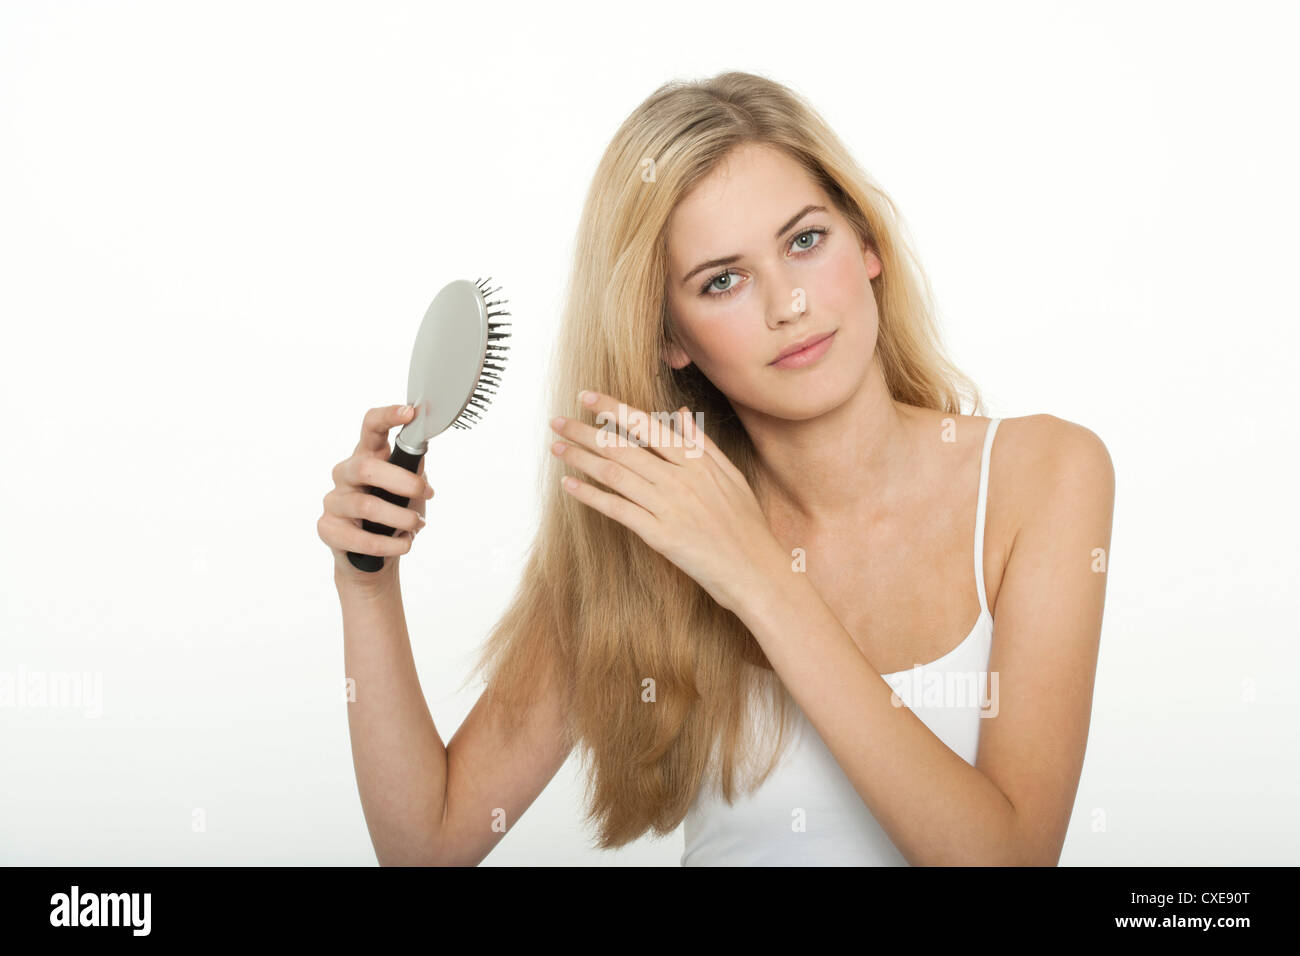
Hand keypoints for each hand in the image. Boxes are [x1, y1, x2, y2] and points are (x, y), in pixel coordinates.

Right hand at [318, 403, 434, 588]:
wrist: (372, 557)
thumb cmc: (391, 516)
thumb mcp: (408, 490)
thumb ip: (413, 469)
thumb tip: (421, 451)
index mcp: (367, 457)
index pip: (370, 428)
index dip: (387, 417)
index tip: (409, 413)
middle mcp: (346, 474)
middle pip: (367, 468)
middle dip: (403, 481)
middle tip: (426, 493)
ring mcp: (333, 501)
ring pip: (367, 505)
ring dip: (401, 517)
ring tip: (417, 525)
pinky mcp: (327, 529)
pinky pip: (360, 538)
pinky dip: (389, 544)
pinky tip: (404, 543)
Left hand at [549, 390, 784, 613]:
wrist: (757, 572)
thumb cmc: (746, 526)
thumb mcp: (731, 476)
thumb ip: (702, 444)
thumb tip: (681, 413)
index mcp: (697, 461)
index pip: (647, 426)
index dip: (613, 409)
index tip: (587, 397)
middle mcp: (680, 479)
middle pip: (623, 447)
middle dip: (585, 431)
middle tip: (557, 421)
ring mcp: (669, 506)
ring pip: (615, 474)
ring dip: (581, 459)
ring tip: (557, 448)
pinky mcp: (660, 536)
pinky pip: (618, 510)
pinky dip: (590, 496)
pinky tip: (569, 486)